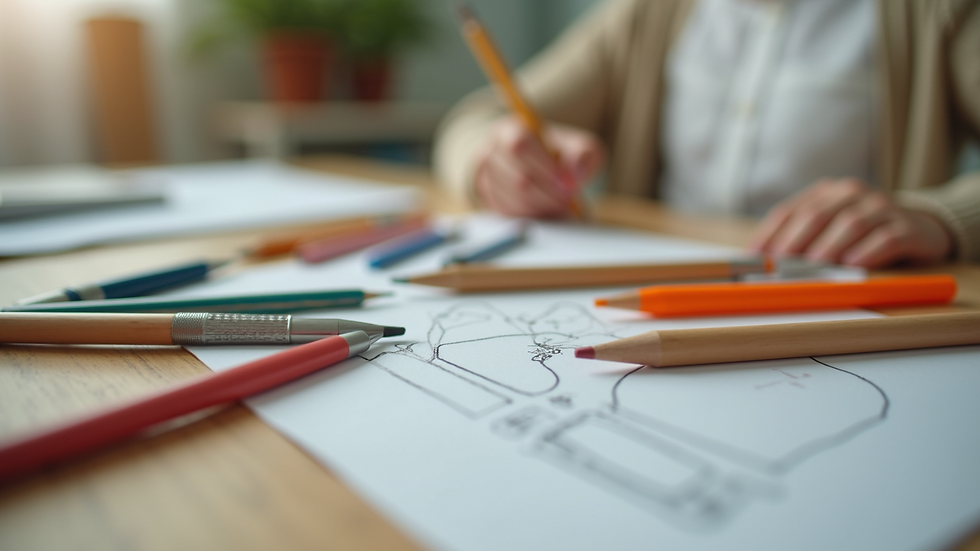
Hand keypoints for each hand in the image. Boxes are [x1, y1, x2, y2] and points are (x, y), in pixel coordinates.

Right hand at [473, 117, 604, 216]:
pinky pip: (509, 214)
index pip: (520, 145)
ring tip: (559, 205)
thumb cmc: (556, 154)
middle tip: (568, 201)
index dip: (544, 166)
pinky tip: (545, 209)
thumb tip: (574, 176)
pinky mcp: (486, 201)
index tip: (567, 183)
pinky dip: (531, 216)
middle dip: (547, 194)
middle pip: (517, 178)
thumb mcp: (575, 146)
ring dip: (541, 207)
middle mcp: (490, 152)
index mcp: (509, 130)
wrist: (534, 166)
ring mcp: (484, 178)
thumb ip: (581, 155)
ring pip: (514, 200)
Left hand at [749, 178, 953, 267]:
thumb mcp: (831, 229)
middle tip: (780, 263)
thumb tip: (765, 261)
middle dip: (795, 240)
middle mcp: (853, 194)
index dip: (770, 234)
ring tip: (813, 265)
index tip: (755, 257)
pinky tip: (853, 265)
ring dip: (828, 246)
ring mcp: (882, 208)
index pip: (791, 211)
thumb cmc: (864, 232)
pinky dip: (867, 252)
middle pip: (817, 214)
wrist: (922, 226)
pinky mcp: (907, 227)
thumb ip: (801, 238)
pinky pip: (886, 238)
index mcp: (828, 192)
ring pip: (850, 223)